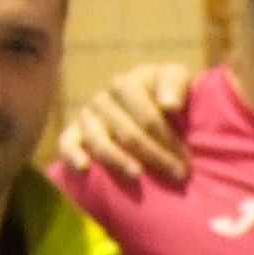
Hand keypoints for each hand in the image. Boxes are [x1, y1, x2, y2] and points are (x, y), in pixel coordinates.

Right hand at [53, 61, 196, 186]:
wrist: (150, 106)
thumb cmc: (167, 94)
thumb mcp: (177, 79)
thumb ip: (176, 84)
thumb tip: (168, 105)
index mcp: (128, 83)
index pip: (146, 113)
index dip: (167, 139)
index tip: (186, 162)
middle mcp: (104, 98)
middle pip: (127, 131)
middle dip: (154, 155)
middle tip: (177, 175)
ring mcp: (87, 116)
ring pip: (99, 140)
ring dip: (118, 159)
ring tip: (137, 175)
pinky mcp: (74, 132)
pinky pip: (67, 143)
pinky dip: (73, 154)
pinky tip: (84, 168)